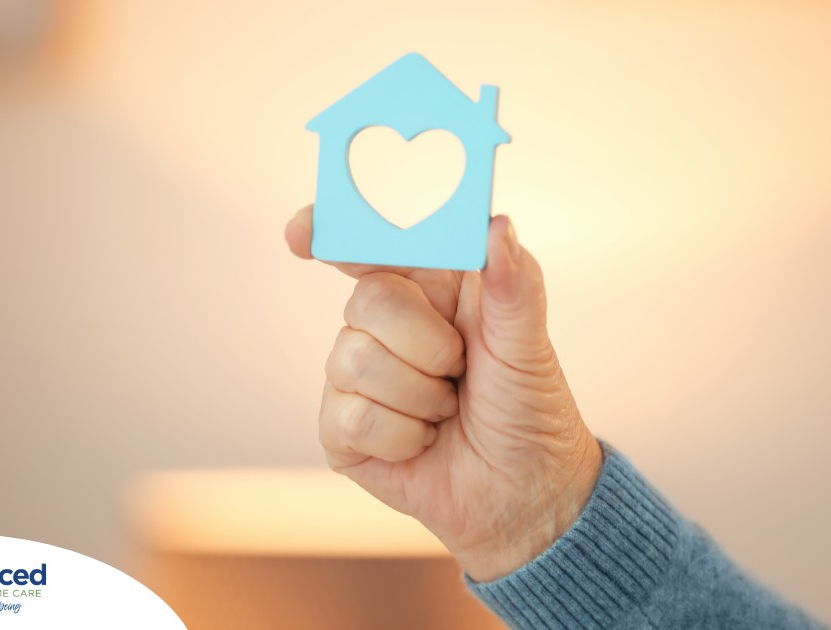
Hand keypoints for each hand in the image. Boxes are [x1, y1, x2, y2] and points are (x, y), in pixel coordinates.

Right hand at [285, 205, 602, 580]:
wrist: (523, 494)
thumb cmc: (529, 409)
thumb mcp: (528, 343)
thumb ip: (512, 284)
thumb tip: (496, 225)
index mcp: (430, 288)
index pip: (369, 245)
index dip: (331, 231)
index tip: (301, 234)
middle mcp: (387, 326)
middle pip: (366, 301)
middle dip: (424, 343)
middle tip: (459, 369)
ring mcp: (358, 378)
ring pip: (352, 361)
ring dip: (419, 396)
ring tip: (447, 411)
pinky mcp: (343, 431)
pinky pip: (349, 417)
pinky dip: (401, 436)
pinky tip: (423, 443)